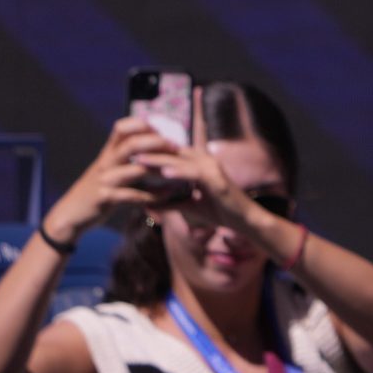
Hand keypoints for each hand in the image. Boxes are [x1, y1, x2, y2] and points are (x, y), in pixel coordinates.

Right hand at [43, 117, 175, 246]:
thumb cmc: (95, 190)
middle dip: (157, 143)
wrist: (69, 215)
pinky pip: (134, 195)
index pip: (122, 128)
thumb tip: (152, 142)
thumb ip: (125, 157)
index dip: (142, 124)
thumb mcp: (107, 169)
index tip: (162, 128)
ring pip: (136, 170)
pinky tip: (169, 194)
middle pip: (132, 144)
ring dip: (161, 170)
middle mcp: (106, 163)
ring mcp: (105, 181)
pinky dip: (154, 195)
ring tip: (180, 171)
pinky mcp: (106, 199)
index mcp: (107, 153)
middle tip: (176, 146)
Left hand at [133, 144, 258, 234]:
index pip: (172, 155)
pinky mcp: (216, 179)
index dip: (152, 154)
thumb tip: (148, 205)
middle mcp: (206, 161)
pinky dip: (179, 171)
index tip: (129, 155)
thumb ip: (170, 202)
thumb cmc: (219, 212)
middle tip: (128, 152)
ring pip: (181, 161)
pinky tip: (163, 172)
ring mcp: (212, 168)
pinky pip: (194, 173)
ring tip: (139, 159)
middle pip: (174, 153)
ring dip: (159, 159)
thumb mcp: (189, 206)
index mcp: (199, 165)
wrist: (244, 220)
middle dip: (151, 153)